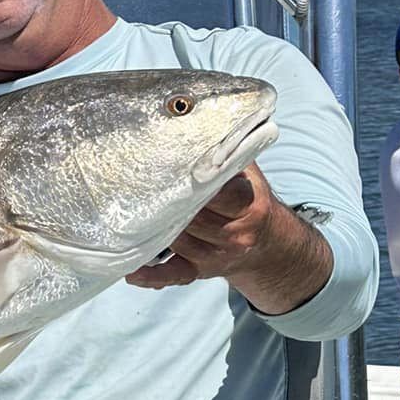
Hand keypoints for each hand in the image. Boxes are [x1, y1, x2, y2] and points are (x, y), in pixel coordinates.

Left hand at [125, 164, 276, 290]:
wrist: (269, 243)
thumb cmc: (249, 198)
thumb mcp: (249, 173)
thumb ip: (228, 154)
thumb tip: (201, 123)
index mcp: (248, 205)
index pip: (223, 194)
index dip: (201, 183)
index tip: (177, 169)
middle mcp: (234, 234)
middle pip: (194, 219)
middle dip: (170, 204)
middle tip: (140, 187)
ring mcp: (216, 256)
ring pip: (178, 241)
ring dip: (156, 229)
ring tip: (132, 213)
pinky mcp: (200, 272)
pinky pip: (173, 276)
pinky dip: (151, 276)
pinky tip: (131, 272)